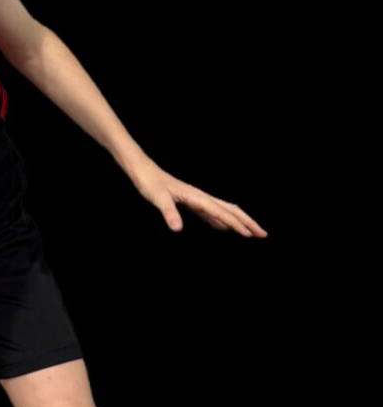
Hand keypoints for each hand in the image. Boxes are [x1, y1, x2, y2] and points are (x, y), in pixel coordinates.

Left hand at [129, 159, 267, 236]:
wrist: (143, 171)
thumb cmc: (150, 183)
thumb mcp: (158, 199)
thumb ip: (169, 213)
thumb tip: (178, 229)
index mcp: (198, 197)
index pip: (222, 213)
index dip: (237, 225)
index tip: (250, 235)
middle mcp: (201, 197)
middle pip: (231, 210)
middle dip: (248, 222)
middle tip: (263, 234)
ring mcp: (197, 199)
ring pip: (225, 210)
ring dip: (239, 221)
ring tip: (251, 233)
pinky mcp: (191, 202)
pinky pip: (212, 213)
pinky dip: (222, 221)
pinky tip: (223, 228)